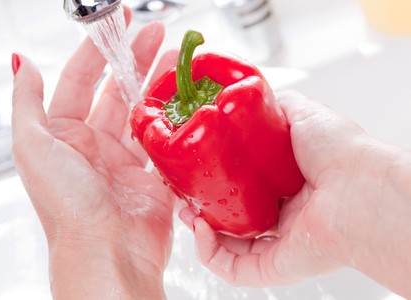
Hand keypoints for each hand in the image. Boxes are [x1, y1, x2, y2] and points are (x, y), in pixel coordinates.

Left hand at [12, 15, 178, 298]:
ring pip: (141, 111)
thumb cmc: (68, 206)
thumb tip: (24, 66)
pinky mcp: (150, 175)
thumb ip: (27, 103)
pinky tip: (181, 101)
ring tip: (175, 60)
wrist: (108, 253)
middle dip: (134, 60)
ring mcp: (123, 160)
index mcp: (62, 136)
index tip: (116, 26)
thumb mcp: (32, 148)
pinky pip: (161, 140)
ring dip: (156, 85)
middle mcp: (92, 146)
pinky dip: (171, 120)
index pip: (79, 80)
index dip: (97, 50)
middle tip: (155, 36)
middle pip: (115, 90)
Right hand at [180, 91, 410, 297]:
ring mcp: (280, 242)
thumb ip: (273, 106)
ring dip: (202, 232)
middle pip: (234, 217)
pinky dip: (211, 254)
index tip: (197, 171)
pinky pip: (235, 269)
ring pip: (230, 245)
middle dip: (205, 208)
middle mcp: (285, 214)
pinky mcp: (277, 265)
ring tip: (188, 214)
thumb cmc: (339, 150)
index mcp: (288, 184)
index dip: (218, 181)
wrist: (359, 186)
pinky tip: (200, 232)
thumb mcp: (300, 112)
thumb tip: (247, 100)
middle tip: (187, 196)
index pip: (244, 187)